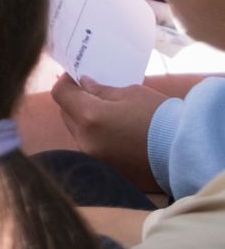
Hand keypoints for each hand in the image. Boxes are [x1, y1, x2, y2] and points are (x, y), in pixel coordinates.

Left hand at [53, 75, 161, 189]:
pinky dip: (98, 139)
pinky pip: (93, 150)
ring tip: (106, 114)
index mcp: (90, 117)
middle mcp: (86, 141)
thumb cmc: (161, 118)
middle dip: (75, 102)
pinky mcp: (108, 171)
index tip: (75, 77)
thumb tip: (84, 85)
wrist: (188, 154)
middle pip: (67, 115)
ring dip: (85, 122)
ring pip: (79, 134)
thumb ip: (101, 90)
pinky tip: (115, 133)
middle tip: (90, 93)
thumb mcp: (131, 94)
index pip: (61, 94)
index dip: (65, 82)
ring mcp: (96, 159)